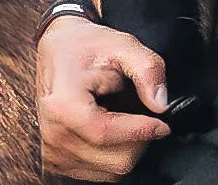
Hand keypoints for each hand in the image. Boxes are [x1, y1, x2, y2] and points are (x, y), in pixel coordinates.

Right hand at [36, 15, 170, 179]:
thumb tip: (161, 104)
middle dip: (139, 136)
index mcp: (62, 106)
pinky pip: (104, 172)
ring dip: (128, 145)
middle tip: (137, 107)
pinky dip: (116, 152)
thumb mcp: (122, 44)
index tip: (163, 123)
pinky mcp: (59, 164)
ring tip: (119, 113)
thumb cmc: (86, 46)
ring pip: (114, 169)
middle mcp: (54, 136)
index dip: (141, 131)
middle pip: (117, 159)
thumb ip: (147, 69)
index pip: (107, 134)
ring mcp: (55, 154)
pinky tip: (109, 125)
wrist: (59, 50)